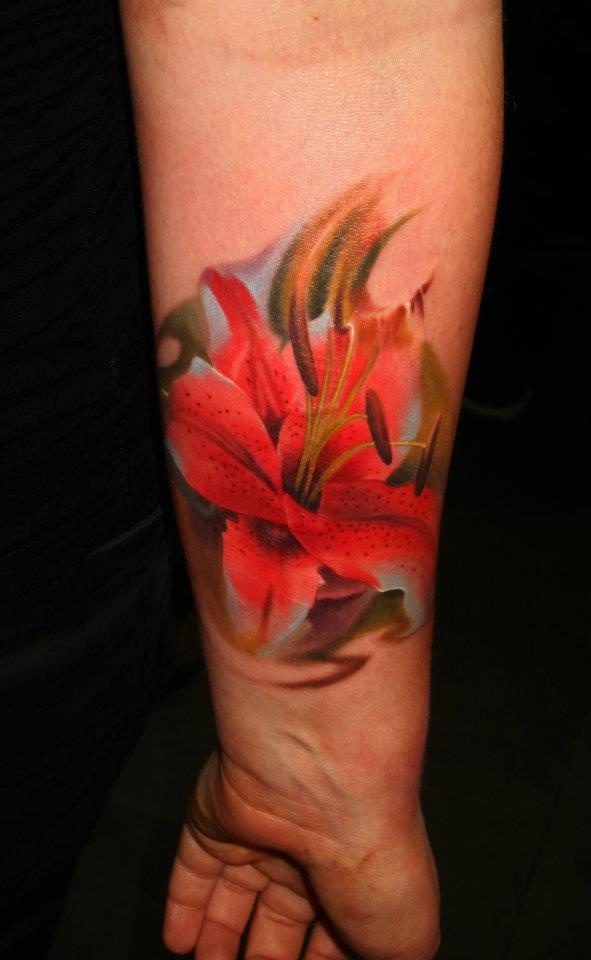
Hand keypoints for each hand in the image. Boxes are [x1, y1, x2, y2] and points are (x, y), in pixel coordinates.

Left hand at [163, 751, 439, 959]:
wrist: (327, 785)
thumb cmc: (373, 859)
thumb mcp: (407, 940)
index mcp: (356, 880)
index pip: (331, 936)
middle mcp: (306, 855)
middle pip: (277, 919)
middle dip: (264, 959)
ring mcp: (258, 836)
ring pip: (232, 896)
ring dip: (218, 941)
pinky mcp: (213, 822)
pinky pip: (192, 870)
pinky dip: (183, 907)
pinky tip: (178, 944)